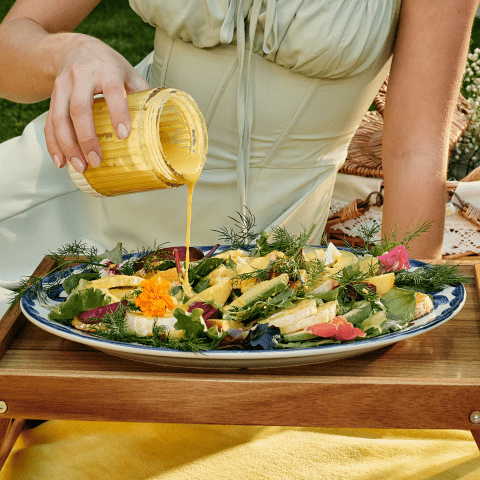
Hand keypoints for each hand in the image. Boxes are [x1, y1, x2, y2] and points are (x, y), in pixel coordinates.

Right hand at [44, 33, 149, 171]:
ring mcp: (63, 87)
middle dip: (87, 137)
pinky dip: (53, 144)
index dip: (118, 112)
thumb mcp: (127, 72)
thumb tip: (163, 121)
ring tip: (79, 166)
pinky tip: (61, 161)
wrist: (74, 48)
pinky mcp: (52, 97)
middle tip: (96, 160)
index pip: (113, 91)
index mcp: (106, 71)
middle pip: (79, 108)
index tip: (123, 135)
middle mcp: (81, 77)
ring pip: (59, 117)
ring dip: (68, 145)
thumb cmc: (106, 65)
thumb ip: (142, 94)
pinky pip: (49, 122)